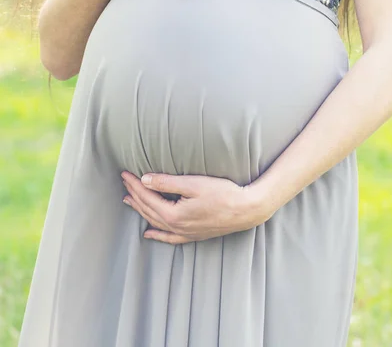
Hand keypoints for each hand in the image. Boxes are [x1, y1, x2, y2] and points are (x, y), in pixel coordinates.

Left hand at [120, 171, 266, 243]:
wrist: (246, 210)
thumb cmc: (223, 194)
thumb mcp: (193, 184)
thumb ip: (167, 183)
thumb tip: (145, 180)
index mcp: (173, 214)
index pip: (147, 197)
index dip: (135, 184)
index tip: (125, 174)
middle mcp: (176, 227)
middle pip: (148, 209)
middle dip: (135, 195)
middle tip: (125, 182)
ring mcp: (185, 233)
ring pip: (155, 223)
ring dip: (141, 211)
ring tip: (129, 201)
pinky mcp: (194, 235)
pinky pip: (170, 237)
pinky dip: (157, 235)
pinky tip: (149, 233)